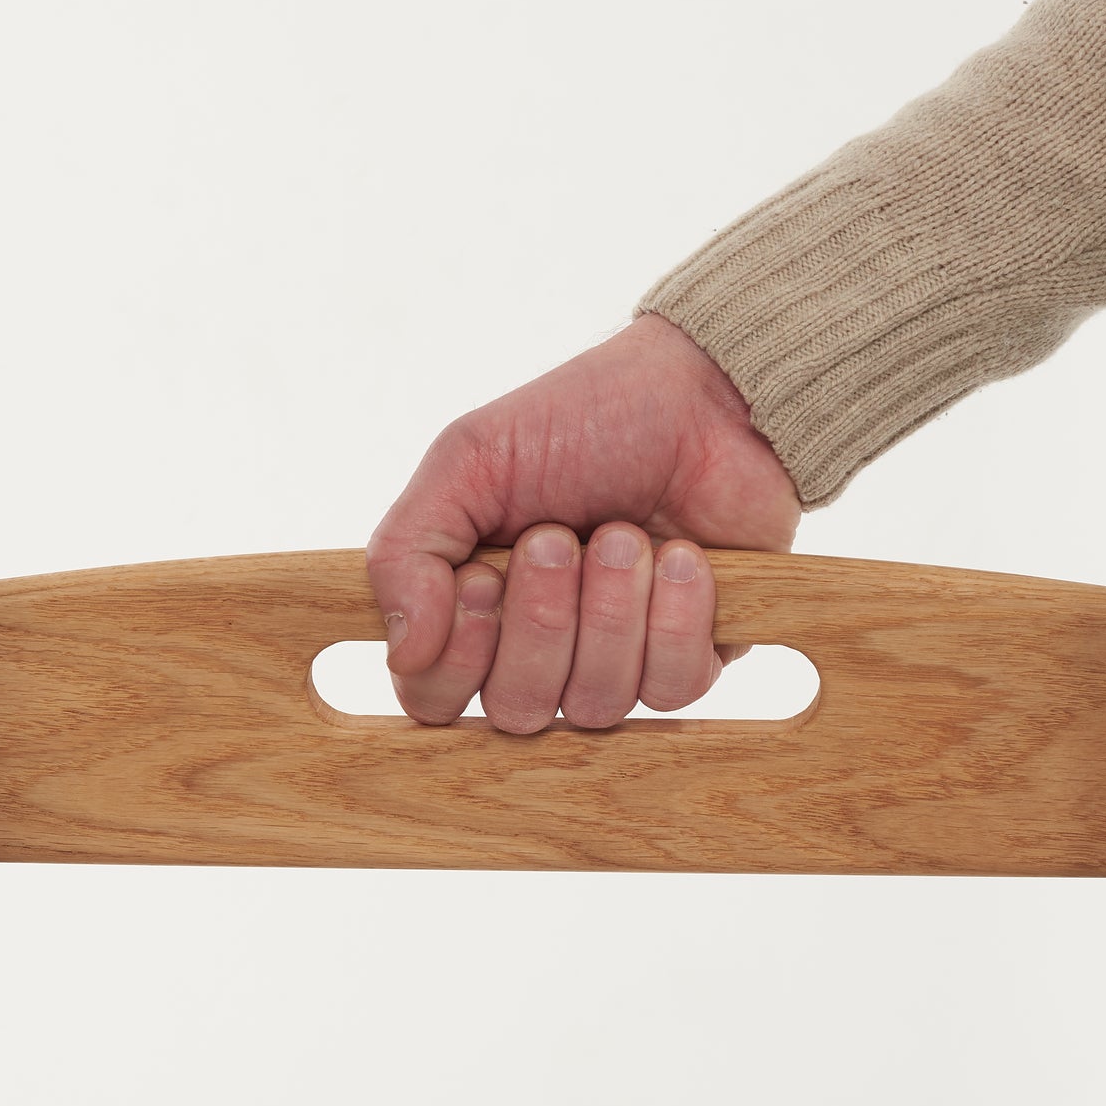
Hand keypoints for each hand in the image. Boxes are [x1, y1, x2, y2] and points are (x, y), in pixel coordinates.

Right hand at [366, 313, 799, 730]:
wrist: (702, 395)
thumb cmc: (581, 422)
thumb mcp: (468, 461)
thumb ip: (406, 552)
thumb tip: (402, 651)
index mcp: (473, 611)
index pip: (435, 699)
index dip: (457, 657)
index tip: (483, 578)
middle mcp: (540, 652)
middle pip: (516, 710)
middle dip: (541, 620)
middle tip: (558, 539)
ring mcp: (616, 664)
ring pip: (594, 705)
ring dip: (609, 610)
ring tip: (625, 535)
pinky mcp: (690, 662)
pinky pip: (670, 690)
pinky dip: (674, 617)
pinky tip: (684, 558)